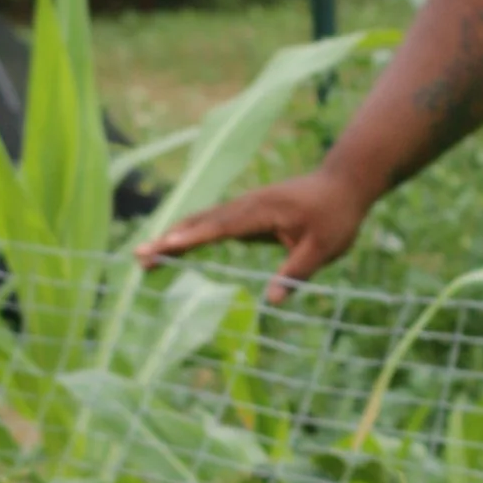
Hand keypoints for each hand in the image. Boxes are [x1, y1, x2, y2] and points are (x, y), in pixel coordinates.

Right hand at [134, 163, 367, 298]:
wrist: (344, 182)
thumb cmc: (336, 215)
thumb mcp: (325, 248)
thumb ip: (297, 272)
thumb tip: (272, 301)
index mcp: (262, 211)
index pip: (221, 227)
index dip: (192, 238)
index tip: (165, 246)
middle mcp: (247, 205)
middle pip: (201, 222)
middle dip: (169, 239)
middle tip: (138, 256)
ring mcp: (245, 206)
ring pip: (203, 220)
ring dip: (174, 235)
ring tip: (146, 255)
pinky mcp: (246, 211)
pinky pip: (212, 222)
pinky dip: (190, 232)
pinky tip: (174, 244)